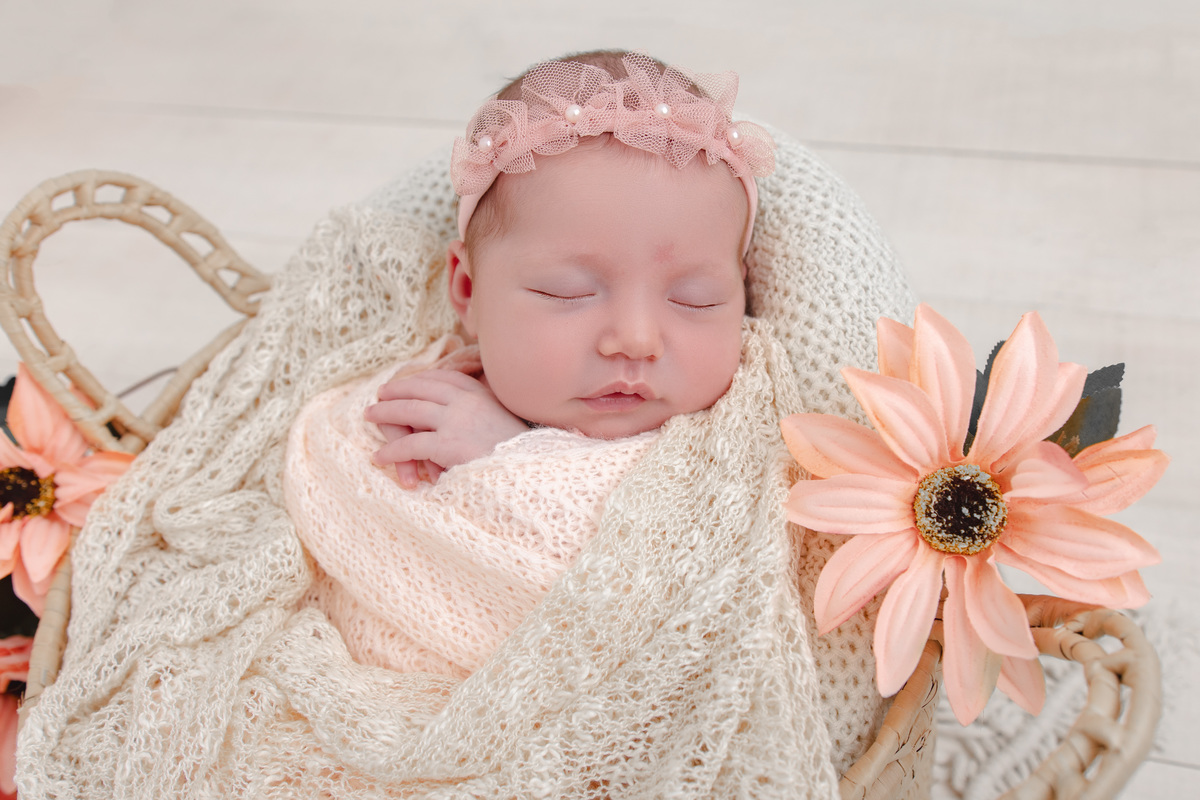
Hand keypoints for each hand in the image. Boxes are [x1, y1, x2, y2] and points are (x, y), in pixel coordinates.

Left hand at [364, 370, 527, 487]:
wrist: (532, 473)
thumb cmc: (521, 457)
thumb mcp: (505, 425)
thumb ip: (483, 416)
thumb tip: (462, 422)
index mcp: (483, 395)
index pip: (447, 377)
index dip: (423, 377)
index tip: (410, 380)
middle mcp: (468, 402)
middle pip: (423, 388)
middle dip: (398, 389)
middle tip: (381, 393)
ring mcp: (457, 421)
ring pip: (411, 411)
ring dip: (386, 413)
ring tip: (370, 416)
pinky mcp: (449, 444)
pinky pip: (411, 445)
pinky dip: (392, 451)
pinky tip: (379, 456)